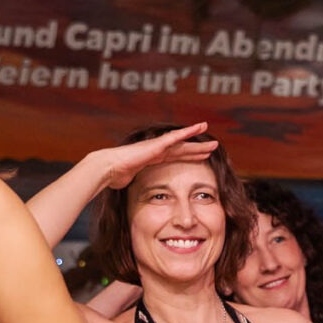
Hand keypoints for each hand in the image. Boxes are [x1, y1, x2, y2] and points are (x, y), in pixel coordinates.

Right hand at [90, 124, 215, 191]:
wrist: (107, 169)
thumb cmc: (114, 176)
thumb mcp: (130, 182)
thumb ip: (135, 182)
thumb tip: (133, 194)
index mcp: (153, 159)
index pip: (176, 157)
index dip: (189, 156)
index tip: (201, 157)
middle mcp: (157, 151)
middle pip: (183, 150)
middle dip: (198, 149)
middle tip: (213, 147)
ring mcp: (157, 147)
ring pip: (184, 144)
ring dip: (199, 143)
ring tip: (214, 142)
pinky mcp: (156, 145)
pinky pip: (176, 137)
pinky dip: (188, 132)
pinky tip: (199, 128)